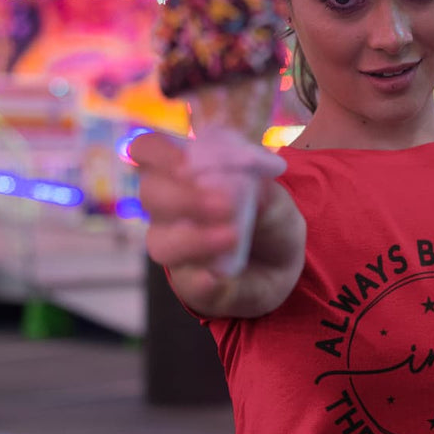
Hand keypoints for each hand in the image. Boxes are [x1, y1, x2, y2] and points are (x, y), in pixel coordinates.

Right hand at [129, 131, 304, 317]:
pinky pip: (184, 282)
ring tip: (232, 238)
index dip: (157, 152)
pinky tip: (215, 278)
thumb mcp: (275, 198)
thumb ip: (264, 192)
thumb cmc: (268, 217)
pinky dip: (199, 279)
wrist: (284, 264)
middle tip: (224, 205)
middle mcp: (169, 208)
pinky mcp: (189, 282)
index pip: (148, 151)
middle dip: (183, 197)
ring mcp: (175, 246)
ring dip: (194, 238)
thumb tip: (255, 190)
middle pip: (150, 194)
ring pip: (160, 242)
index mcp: (184, 175)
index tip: (185, 163)